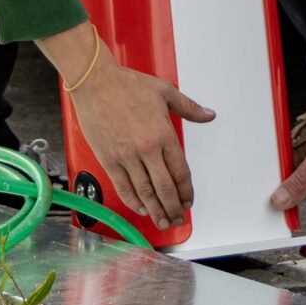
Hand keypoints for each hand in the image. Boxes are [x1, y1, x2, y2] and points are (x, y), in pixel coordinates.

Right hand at [48, 28, 214, 229]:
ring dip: (156, 210)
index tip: (188, 200)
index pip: (180, 171)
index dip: (186, 191)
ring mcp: (126, 157)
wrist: (96, 82)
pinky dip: (133, 201)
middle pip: (165, 188)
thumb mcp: (165, 91)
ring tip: (163, 221)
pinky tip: (140, 208)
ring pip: (145, 192)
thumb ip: (189, 107)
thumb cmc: (128, 84)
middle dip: (173, 207)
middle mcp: (147, 149)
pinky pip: (123, 187)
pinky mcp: (109, 159)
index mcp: (163, 134)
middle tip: (177, 218)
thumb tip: (208, 115)